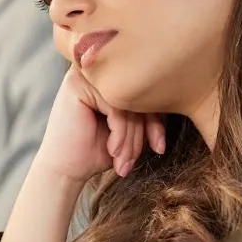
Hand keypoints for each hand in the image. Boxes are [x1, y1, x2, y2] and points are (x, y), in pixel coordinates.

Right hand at [35, 67, 165, 183]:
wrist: (64, 171)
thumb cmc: (96, 151)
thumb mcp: (129, 130)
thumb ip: (146, 112)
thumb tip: (177, 99)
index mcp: (110, 78)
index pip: (144, 91)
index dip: (156, 120)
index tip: (159, 147)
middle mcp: (98, 70)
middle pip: (137, 95)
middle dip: (144, 132)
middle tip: (140, 158)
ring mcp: (86, 75)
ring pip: (128, 103)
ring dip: (131, 139)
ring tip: (125, 162)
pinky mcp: (78, 86)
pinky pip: (116, 109)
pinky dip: (120, 136)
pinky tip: (114, 153)